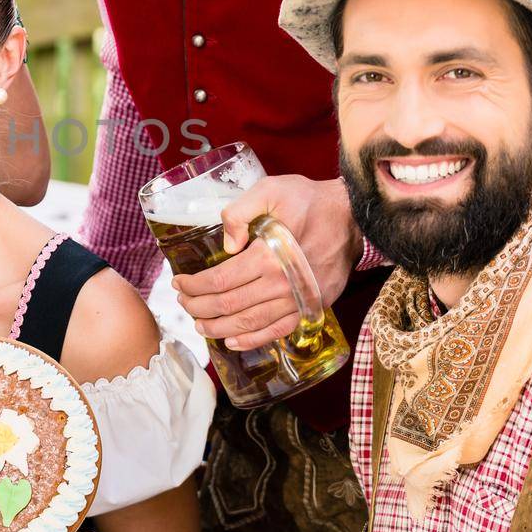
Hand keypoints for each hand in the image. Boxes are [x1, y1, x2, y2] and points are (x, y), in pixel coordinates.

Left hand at [172, 175, 359, 351]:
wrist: (353, 217)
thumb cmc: (309, 200)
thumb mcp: (271, 190)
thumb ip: (240, 211)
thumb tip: (227, 243)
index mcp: (269, 255)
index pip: (221, 280)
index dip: (195, 286)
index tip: (178, 284)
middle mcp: (282, 283)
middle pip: (230, 305)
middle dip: (199, 307)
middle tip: (183, 304)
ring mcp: (298, 299)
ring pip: (250, 323)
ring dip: (219, 327)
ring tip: (200, 324)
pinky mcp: (311, 308)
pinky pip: (279, 331)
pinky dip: (253, 340)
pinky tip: (233, 341)